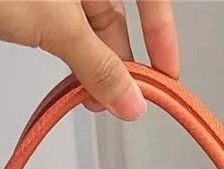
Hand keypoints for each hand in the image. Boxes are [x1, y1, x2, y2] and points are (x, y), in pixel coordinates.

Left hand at [0, 1, 178, 120]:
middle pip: (118, 12)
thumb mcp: (57, 27)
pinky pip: (65, 23)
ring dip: (95, 63)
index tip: (166, 76)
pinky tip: (70, 80)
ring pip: (90, 22)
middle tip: (119, 102)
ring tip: (90, 99)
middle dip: (122, 59)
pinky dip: (71, 53)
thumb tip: (132, 102)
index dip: (163, 34)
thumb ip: (100, 66)